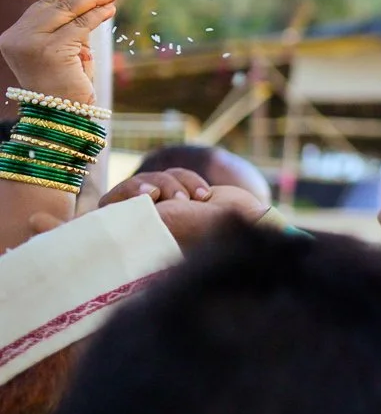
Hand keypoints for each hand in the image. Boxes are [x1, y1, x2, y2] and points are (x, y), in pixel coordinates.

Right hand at [1, 0, 115, 103]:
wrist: (62, 115)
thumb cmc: (65, 87)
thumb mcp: (63, 52)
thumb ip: (68, 30)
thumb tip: (90, 4)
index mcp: (13, 37)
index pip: (41, 7)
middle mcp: (17, 38)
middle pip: (53, 5)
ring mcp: (31, 43)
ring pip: (67, 12)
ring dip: (92, 1)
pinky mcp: (51, 50)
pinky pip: (80, 26)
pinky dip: (97, 15)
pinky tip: (110, 10)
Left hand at [101, 172, 265, 250]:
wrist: (246, 219)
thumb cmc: (203, 228)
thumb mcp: (162, 220)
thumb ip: (130, 211)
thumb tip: (102, 211)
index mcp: (135, 240)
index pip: (102, 214)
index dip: (120, 199)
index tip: (150, 197)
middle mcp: (145, 226)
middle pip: (124, 190)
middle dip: (151, 185)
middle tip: (172, 196)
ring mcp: (164, 210)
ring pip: (150, 178)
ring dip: (174, 182)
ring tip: (195, 200)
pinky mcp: (183, 196)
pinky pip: (173, 173)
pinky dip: (189, 179)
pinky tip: (205, 196)